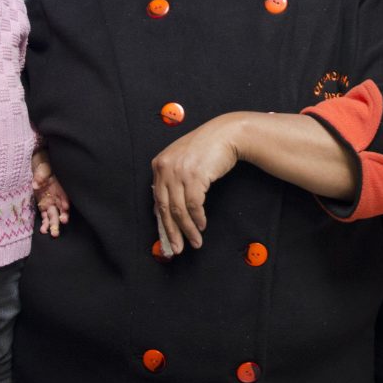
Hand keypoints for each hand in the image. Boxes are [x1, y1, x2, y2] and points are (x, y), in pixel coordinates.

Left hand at [32, 150, 69, 236]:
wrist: (39, 170)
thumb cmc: (44, 169)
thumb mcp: (43, 170)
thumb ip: (40, 177)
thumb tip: (35, 184)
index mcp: (60, 189)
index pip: (65, 197)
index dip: (65, 202)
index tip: (65, 207)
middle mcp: (58, 199)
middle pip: (61, 209)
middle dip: (62, 217)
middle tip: (62, 222)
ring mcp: (51, 204)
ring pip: (54, 216)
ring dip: (54, 225)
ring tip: (53, 233)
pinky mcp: (43, 207)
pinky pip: (45, 217)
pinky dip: (45, 224)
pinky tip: (43, 230)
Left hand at [150, 114, 240, 255]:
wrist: (226, 134)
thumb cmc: (205, 149)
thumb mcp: (181, 162)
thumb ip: (169, 181)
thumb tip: (159, 209)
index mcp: (159, 165)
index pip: (157, 200)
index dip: (162, 222)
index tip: (166, 238)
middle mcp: (165, 168)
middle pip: (165, 208)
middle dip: (172, 232)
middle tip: (176, 248)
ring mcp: (179, 171)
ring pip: (180, 209)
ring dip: (188, 229)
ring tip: (194, 242)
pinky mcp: (195, 175)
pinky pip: (194, 205)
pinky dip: (198, 218)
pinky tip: (201, 225)